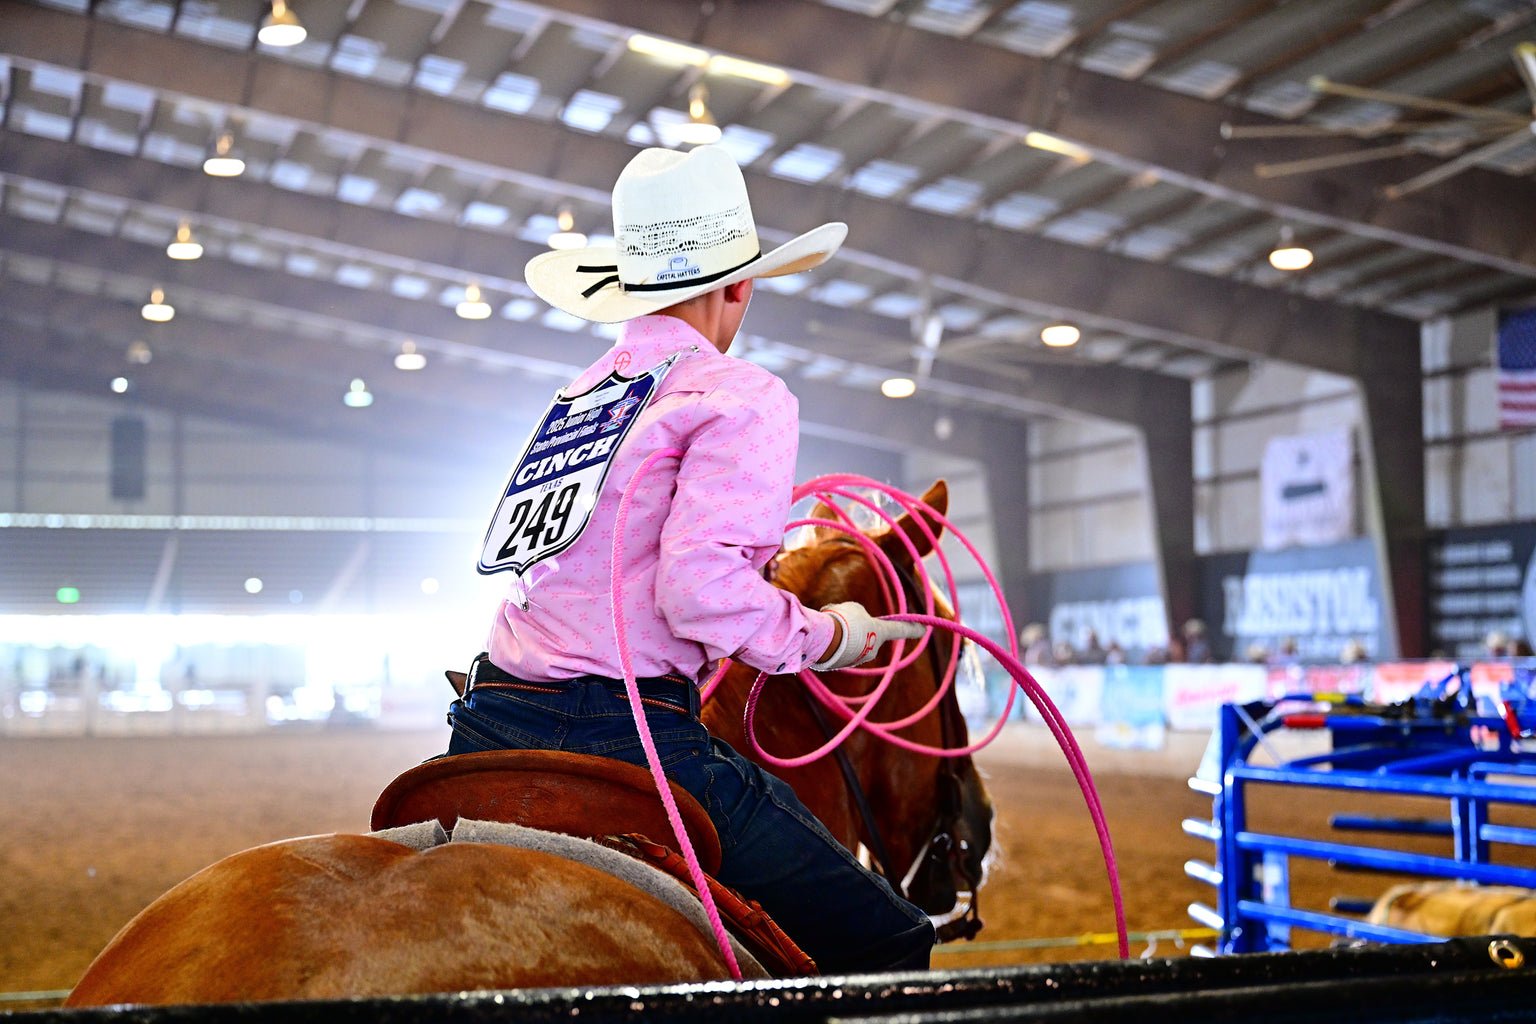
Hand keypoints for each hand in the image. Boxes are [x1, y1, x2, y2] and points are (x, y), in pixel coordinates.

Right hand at [809, 601, 925, 670]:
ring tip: (828, 627)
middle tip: (839, 618)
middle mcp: (872, 649)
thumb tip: (850, 624)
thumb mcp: (853, 609)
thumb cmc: (844, 619)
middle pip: (863, 634)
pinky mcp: (839, 665)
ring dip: (838, 634)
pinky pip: (836, 650)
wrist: (826, 639)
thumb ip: (858, 615)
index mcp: (880, 632)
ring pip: (847, 642)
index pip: (900, 629)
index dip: (912, 628)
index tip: (925, 629)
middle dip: (851, 626)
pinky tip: (822, 638)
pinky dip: (830, 643)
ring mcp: (855, 659)